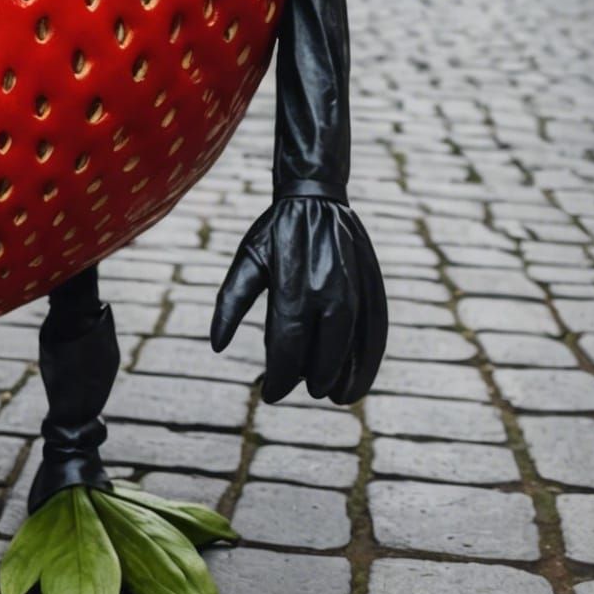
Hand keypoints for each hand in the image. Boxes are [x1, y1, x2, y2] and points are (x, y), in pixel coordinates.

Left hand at [211, 197, 386, 404]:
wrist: (315, 196)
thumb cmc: (275, 232)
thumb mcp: (247, 261)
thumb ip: (231, 303)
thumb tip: (216, 346)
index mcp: (293, 287)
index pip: (287, 347)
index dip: (279, 377)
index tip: (269, 394)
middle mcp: (328, 292)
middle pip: (322, 353)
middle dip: (309, 378)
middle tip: (300, 387)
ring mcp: (355, 290)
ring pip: (351, 347)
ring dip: (344, 377)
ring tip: (334, 396)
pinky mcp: (373, 286)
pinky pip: (376, 333)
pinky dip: (369, 362)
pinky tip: (359, 381)